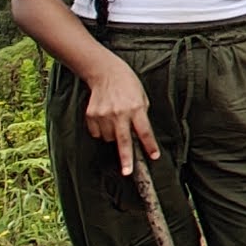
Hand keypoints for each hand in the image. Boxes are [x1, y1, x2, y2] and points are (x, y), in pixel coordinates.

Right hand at [82, 58, 162, 175]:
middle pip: (124, 141)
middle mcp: (120, 113)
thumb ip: (141, 116)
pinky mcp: (91, 115)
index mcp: (136, 108)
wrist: (105, 73)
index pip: (145, 131)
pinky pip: (97, 133)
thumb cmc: (128, 85)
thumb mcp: (142, 98)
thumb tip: (139, 136)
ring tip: (116, 120)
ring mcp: (104, 115)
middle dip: (126, 158)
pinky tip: (105, 117)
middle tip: (127, 172)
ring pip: (109, 138)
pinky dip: (102, 130)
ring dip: (114, 136)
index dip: (150, 145)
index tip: (154, 156)